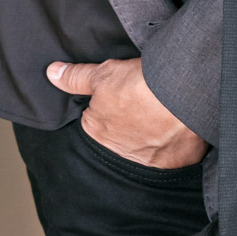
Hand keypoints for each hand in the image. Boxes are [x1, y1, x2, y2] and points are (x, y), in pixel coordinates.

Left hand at [46, 57, 207, 167]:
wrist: (185, 96)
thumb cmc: (141, 85)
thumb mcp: (104, 74)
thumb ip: (76, 77)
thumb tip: (51, 73)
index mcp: (99, 134)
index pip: (97, 122)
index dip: (110, 105)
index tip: (124, 95)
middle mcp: (122, 154)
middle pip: (123, 137)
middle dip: (131, 123)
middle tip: (144, 102)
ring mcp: (152, 162)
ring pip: (149, 147)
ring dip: (154, 135)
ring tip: (163, 112)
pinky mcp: (180, 162)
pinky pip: (175, 154)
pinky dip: (178, 143)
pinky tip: (180, 125)